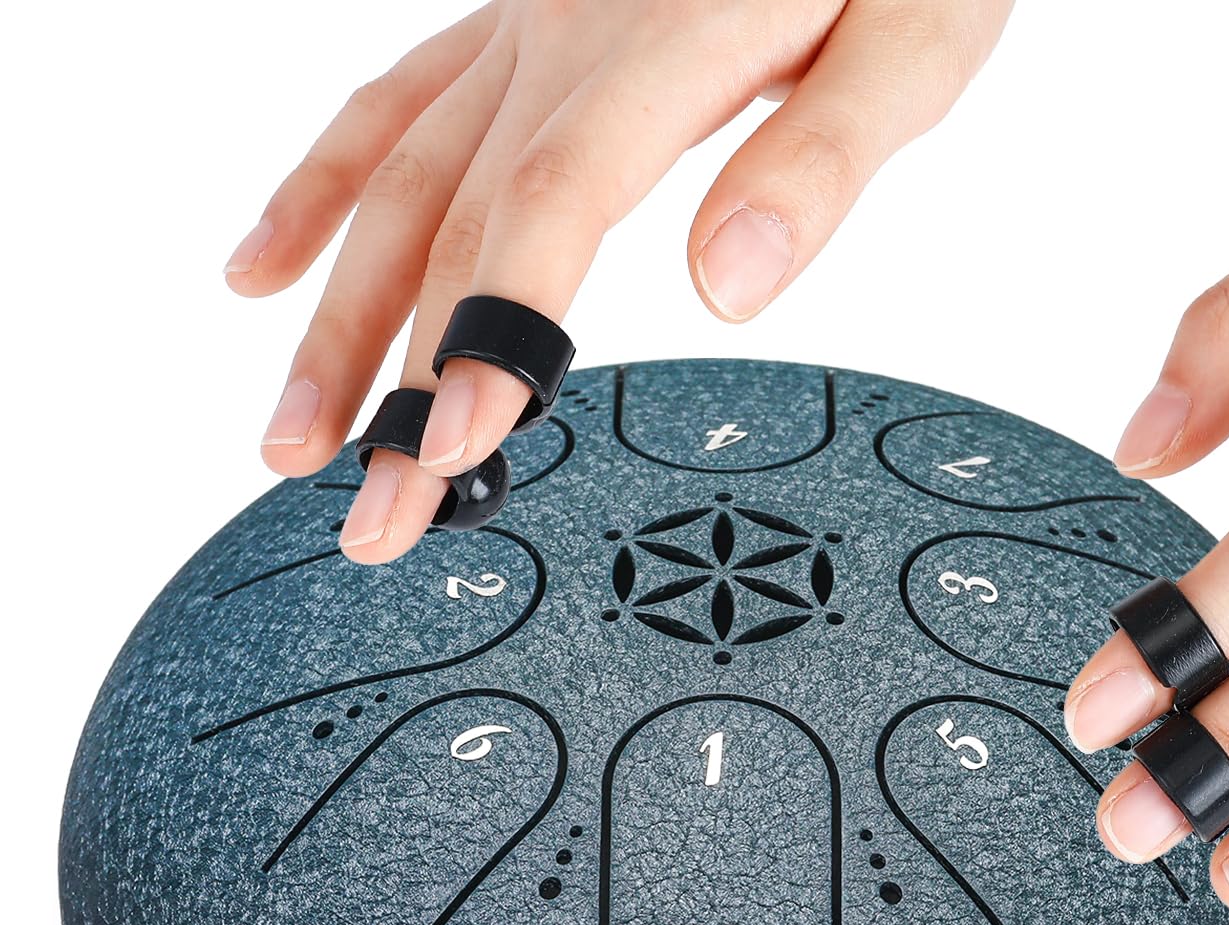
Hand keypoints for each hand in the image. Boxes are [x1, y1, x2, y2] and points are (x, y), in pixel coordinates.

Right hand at [227, 0, 1011, 562]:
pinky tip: (264, 266)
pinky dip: (322, 187)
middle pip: (454, 227)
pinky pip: (396, 104)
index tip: (460, 448)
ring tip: (294, 440)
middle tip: (375, 522)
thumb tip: (731, 285)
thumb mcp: (915, 31)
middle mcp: (568, 29)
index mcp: (665, 40)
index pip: (552, 205)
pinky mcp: (517, 20)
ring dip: (338, 320)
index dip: (498, 334)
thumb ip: (823, 155)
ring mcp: (527, 24)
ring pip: (399, 183)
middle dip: (405, 389)